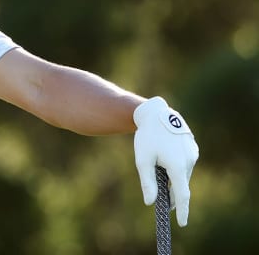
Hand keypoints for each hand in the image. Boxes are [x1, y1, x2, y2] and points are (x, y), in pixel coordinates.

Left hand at [133, 96, 198, 226]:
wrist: (156, 113)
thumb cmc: (147, 137)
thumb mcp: (143, 160)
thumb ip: (147, 182)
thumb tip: (151, 202)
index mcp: (177, 165)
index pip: (182, 194)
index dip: (182, 210)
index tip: (182, 223)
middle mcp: (189, 160)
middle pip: (181, 184)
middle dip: (172, 194)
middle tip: (163, 202)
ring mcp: (192, 154)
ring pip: (182, 174)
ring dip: (173, 178)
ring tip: (158, 167)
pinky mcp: (192, 148)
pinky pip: (184, 164)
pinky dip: (176, 168)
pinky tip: (165, 158)